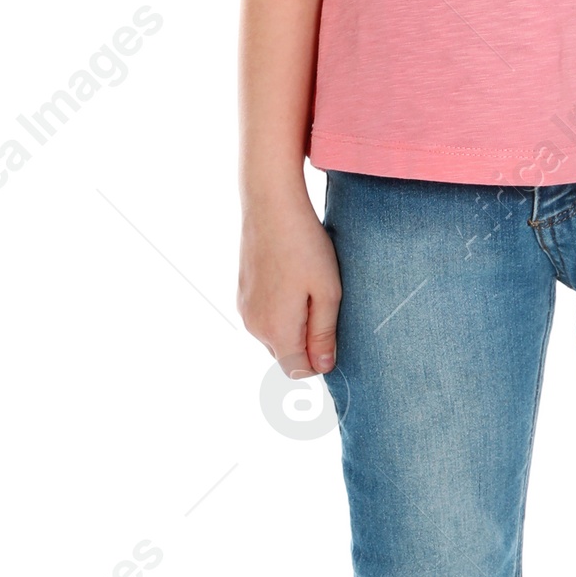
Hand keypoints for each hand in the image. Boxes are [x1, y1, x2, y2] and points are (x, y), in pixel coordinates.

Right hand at [238, 186, 340, 376]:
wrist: (271, 205)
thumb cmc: (305, 247)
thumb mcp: (328, 293)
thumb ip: (324, 335)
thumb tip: (323, 367)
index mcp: (277, 331)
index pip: (299, 371)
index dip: (320, 360)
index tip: (333, 332)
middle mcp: (254, 326)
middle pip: (285, 354)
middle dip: (306, 342)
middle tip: (325, 304)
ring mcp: (244, 308)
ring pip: (274, 334)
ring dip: (293, 323)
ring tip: (308, 287)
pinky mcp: (241, 291)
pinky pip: (264, 314)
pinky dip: (280, 307)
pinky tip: (292, 277)